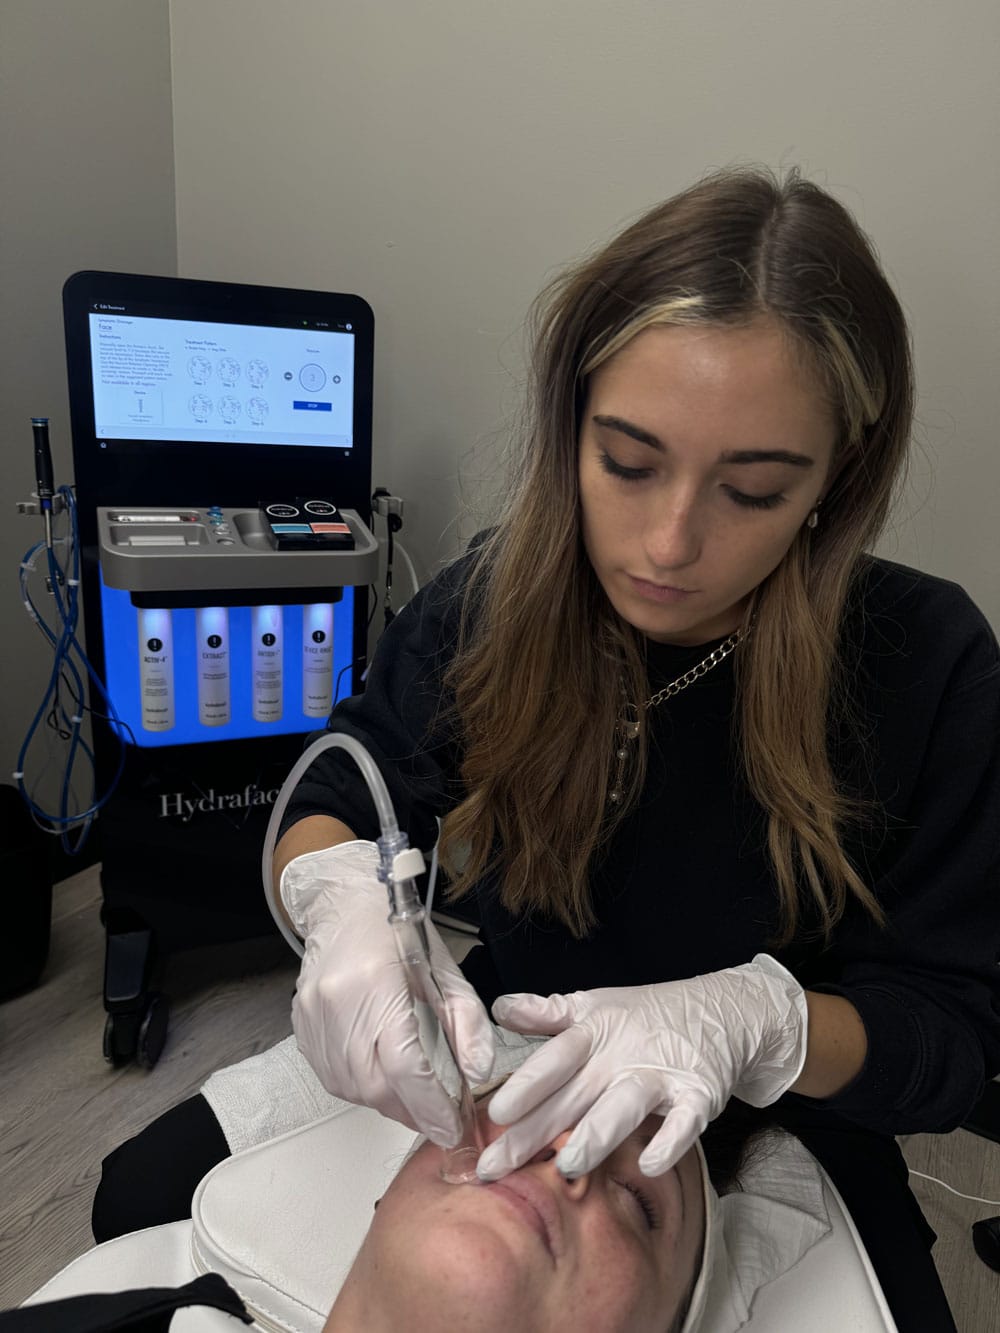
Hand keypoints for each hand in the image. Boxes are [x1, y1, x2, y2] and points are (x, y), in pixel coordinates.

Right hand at [284, 840, 494, 1145]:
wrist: (344, 904)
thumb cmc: (397, 931)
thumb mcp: (446, 971)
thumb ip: (467, 1022)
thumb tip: (478, 1072)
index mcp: (377, 984)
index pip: (406, 1065)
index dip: (431, 1105)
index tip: (453, 1128)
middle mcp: (338, 1004)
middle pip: (377, 1085)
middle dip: (413, 1110)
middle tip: (441, 1116)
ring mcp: (313, 1018)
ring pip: (353, 1088)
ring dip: (389, 1102)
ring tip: (416, 1098)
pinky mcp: (302, 1027)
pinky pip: (334, 1077)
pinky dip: (364, 1088)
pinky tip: (385, 1079)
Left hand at [477, 955, 806, 1180]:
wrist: (722, 1010)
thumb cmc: (645, 1016)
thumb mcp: (594, 1006)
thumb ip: (546, 1014)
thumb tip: (499, 1008)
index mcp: (595, 1031)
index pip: (556, 1058)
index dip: (528, 1085)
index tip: (495, 1113)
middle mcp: (624, 1053)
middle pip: (577, 1093)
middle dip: (537, 1130)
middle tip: (498, 1164)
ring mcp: (662, 1075)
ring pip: (625, 1106)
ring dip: (597, 1135)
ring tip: (567, 1165)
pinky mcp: (699, 1095)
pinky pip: (684, 1122)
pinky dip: (669, 1141)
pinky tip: (648, 1164)